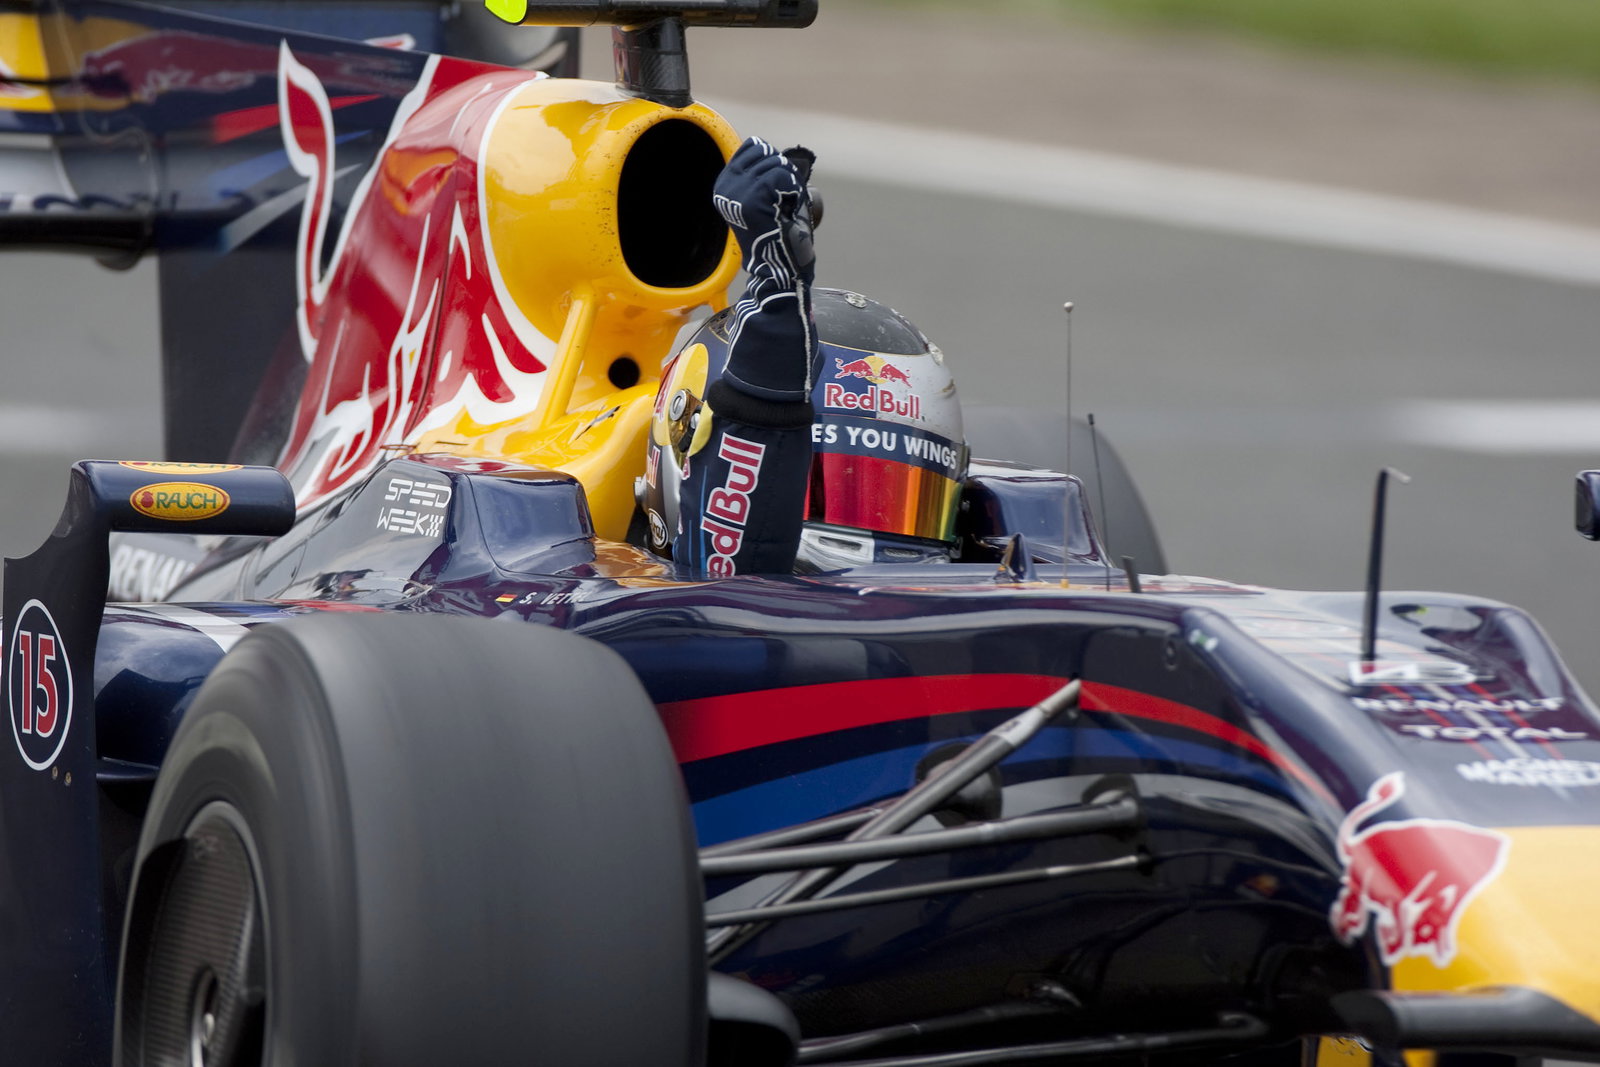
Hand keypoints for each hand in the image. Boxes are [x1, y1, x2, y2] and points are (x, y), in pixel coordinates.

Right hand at [713, 137, 815, 286]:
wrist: (777, 265)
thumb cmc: (776, 232)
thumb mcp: (760, 198)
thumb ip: (757, 175)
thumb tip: (766, 146)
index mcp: (724, 184)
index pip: (754, 145)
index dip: (773, 159)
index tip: (777, 187)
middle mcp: (726, 185)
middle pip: (767, 152)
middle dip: (784, 171)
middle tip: (784, 201)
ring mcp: (738, 190)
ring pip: (778, 163)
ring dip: (791, 183)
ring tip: (785, 208)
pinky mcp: (754, 196)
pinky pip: (784, 175)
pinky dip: (794, 190)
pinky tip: (788, 209)